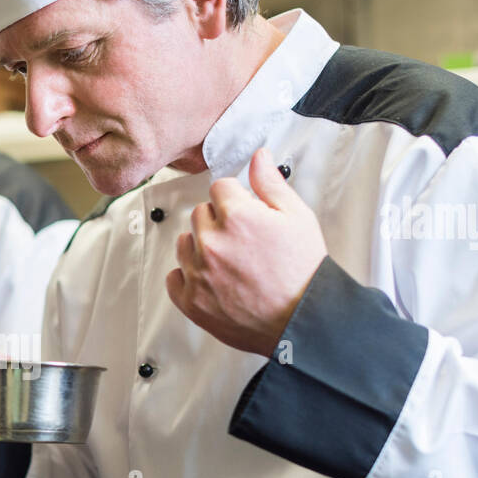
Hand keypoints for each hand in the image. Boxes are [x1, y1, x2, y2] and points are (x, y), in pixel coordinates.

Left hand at [166, 147, 327, 355]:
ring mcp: (198, 274)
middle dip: (220, 221)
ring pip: (185, 243)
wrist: (302, 321)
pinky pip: (174, 277)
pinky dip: (188, 277)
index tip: (248, 214)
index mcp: (236, 217)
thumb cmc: (303, 272)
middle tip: (244, 241)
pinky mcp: (192, 302)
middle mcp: (212, 243)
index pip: (220, 187)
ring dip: (202, 246)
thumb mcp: (297, 217)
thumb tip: (257, 156)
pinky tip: (212, 280)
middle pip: (200, 213)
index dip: (237, 199)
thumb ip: (271, 184)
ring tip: (231, 262)